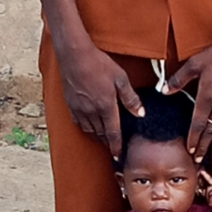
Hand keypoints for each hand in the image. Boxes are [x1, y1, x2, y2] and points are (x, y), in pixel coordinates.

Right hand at [57, 41, 143, 157]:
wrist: (75, 56)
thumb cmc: (99, 64)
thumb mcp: (120, 78)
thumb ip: (130, 98)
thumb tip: (140, 113)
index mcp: (106, 107)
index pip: (113, 133)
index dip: (117, 146)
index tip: (119, 155)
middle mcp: (92, 112)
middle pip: (101, 134)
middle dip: (108, 143)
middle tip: (113, 148)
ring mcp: (79, 109)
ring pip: (90, 131)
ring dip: (98, 136)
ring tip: (103, 138)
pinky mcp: (71, 105)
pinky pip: (79, 123)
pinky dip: (86, 128)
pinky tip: (89, 125)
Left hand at [166, 32, 211, 161]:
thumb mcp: (194, 64)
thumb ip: (178, 79)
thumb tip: (164, 90)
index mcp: (207, 96)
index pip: (198, 124)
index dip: (193, 139)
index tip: (190, 151)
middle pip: (210, 130)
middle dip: (203, 146)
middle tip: (198, 160)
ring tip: (207, 147)